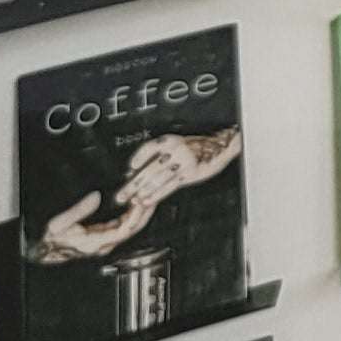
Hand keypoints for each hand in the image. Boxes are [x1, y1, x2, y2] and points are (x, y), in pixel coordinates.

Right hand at [36, 190, 141, 261]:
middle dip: (145, 214)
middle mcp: (104, 244)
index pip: (124, 230)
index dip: (135, 216)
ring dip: (140, 214)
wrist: (45, 251)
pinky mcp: (104, 237)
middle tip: (152, 197)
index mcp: (96, 242)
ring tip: (147, 198)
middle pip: (132, 230)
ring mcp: (105, 242)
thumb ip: (79, 211)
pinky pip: (123, 226)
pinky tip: (135, 205)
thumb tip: (96, 197)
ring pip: (129, 228)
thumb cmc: (51, 240)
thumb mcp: (60, 224)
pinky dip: (131, 215)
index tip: (141, 202)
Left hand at [118, 129, 240, 212]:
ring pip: (158, 179)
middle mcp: (175, 150)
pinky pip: (169, 186)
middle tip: (120, 195)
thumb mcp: (178, 144)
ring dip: (143, 192)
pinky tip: (147, 201)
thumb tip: (136, 170)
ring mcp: (183, 162)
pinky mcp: (189, 174)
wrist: (220, 148)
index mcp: (170, 140)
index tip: (129, 170)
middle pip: (149, 169)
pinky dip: (156, 195)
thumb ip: (159, 155)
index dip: (138, 159)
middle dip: (133, 184)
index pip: (149, 148)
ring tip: (132, 201)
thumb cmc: (197, 147)